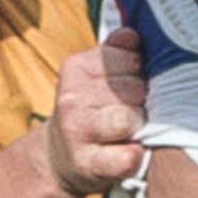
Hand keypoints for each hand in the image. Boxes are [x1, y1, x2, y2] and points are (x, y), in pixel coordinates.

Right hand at [40, 28, 148, 195]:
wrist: (58, 157)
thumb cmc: (88, 110)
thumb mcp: (93, 75)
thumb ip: (115, 51)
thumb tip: (132, 34)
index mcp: (75, 69)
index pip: (129, 58)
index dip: (137, 72)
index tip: (128, 82)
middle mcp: (71, 98)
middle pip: (134, 89)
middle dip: (139, 100)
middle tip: (127, 110)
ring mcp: (77, 131)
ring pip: (131, 118)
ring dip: (138, 126)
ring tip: (128, 130)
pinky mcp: (87, 164)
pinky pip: (126, 157)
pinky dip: (134, 156)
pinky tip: (131, 152)